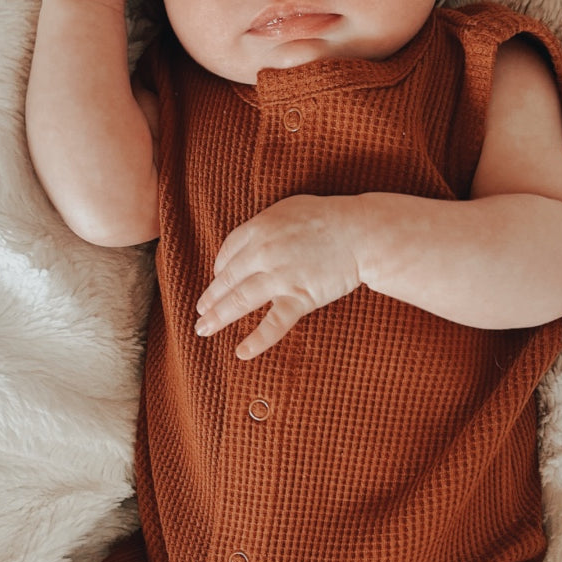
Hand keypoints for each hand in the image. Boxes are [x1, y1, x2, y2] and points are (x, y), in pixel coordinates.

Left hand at [194, 195, 365, 358]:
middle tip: (199, 312)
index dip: (219, 269)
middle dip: (210, 298)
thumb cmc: (329, 217)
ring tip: (203, 329)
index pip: (228, 253)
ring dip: (218, 317)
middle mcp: (263, 252)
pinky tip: (241, 352)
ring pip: (240, 301)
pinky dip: (257, 340)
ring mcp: (280, 276)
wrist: (362, 232)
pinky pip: (273, 323)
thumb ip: (265, 225)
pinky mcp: (299, 297)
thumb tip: (248, 243)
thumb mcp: (289, 209)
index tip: (218, 280)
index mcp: (259, 228)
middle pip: (227, 279)